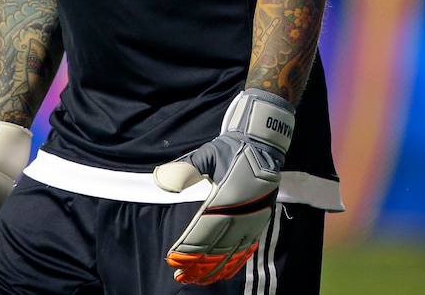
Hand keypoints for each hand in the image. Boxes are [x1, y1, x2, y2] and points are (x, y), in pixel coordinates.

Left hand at [154, 89, 294, 284]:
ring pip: (232, 252)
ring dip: (214, 268)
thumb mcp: (208, 154)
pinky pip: (246, 248)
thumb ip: (185, 167)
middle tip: (180, 276)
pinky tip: (223, 272)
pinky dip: (234, 263)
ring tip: (197, 280)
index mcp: (228, 197)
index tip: (173, 259)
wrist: (263, 144)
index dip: (189, 248)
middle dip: (197, 264)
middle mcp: (242, 213)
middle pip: (217, 246)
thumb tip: (160, 178)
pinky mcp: (260, 222)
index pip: (204, 230)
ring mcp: (253, 220)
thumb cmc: (232, 147)